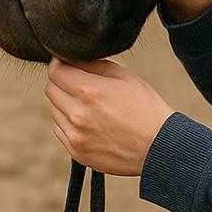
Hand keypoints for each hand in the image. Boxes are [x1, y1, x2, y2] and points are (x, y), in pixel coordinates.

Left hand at [45, 57, 174, 176]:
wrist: (160, 147)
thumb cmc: (145, 107)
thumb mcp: (124, 76)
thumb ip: (93, 65)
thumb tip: (71, 59)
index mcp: (89, 91)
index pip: (55, 71)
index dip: (61, 64)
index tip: (68, 64)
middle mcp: (78, 114)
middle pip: (51, 90)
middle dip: (62, 82)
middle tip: (80, 84)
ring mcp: (76, 136)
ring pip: (54, 111)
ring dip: (65, 104)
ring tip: (90, 106)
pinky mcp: (77, 152)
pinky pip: (60, 130)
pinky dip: (69, 124)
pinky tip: (89, 123)